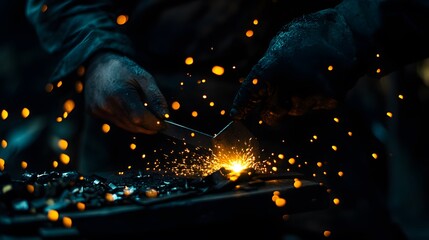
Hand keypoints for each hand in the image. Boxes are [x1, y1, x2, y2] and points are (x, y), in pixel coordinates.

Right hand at [84, 52, 168, 133]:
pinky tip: (131, 110)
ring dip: (140, 125)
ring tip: (146, 113)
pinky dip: (129, 121)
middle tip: (158, 120)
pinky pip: (118, 123)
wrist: (97, 64)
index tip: (163, 123)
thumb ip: (155, 97)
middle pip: (134, 125)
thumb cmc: (124, 70)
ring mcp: (99, 110)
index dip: (153, 123)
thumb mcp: (144, 77)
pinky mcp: (95, 113)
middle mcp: (106, 104)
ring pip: (127, 127)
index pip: (139, 117)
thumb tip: (165, 116)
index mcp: (119, 93)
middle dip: (149, 126)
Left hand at [230, 9, 362, 125]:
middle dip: (273, 106)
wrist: (350, 28)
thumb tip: (257, 89)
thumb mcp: (281, 44)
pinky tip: (323, 78)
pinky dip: (318, 96)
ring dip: (298, 99)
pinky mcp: (330, 100)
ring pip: (295, 110)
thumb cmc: (309, 33)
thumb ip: (267, 68)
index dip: (242, 106)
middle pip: (272, 111)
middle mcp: (289, 84)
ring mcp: (311, 94)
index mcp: (272, 66)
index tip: (236, 116)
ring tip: (309, 74)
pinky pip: (316, 106)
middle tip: (283, 90)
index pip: (250, 93)